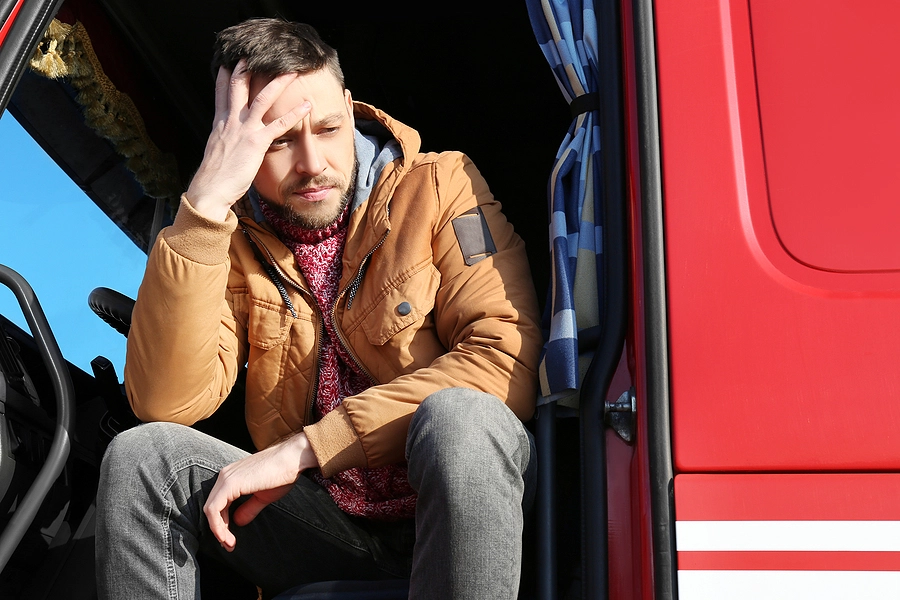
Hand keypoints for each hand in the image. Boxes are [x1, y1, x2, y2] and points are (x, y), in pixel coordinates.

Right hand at [186, 60, 310, 221]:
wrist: (209, 189)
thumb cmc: (215, 177)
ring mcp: (243, 130)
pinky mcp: (256, 142)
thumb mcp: (217, 151)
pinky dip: (294, 114)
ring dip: (278, 83)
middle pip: (239, 86)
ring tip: (291, 71)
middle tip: (257, 52)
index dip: (225, 76)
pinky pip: (278, 124)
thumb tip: (227, 138)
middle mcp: (231, 122)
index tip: (228, 61)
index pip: (222, 93)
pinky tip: (306, 106)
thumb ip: (224, 139)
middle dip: (248, 67)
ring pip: (262, 98)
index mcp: (220, 124)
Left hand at [203, 432, 318, 550]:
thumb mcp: (263, 496)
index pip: (218, 504)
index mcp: (231, 477)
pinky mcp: (229, 484)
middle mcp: (224, 476)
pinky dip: (217, 525)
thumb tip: (238, 521)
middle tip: (229, 545)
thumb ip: (248, 508)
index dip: (221, 524)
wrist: (293, 459)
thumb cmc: (282, 474)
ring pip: (210, 510)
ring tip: (229, 544)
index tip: (230, 539)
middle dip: (219, 529)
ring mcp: (225, 479)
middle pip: (212, 507)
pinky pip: (214, 509)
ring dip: (218, 530)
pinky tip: (227, 536)